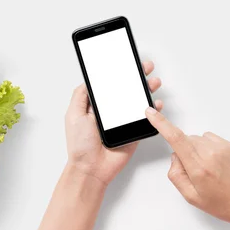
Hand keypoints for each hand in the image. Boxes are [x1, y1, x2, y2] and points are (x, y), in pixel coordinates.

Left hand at [65, 61, 162, 184]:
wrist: (91, 168)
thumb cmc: (80, 144)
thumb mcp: (74, 115)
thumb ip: (80, 97)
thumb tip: (87, 80)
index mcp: (96, 106)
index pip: (108, 85)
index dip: (117, 74)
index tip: (125, 61)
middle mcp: (110, 112)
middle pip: (126, 90)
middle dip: (136, 77)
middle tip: (144, 66)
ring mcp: (123, 121)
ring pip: (138, 101)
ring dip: (147, 90)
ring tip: (153, 81)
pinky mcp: (133, 132)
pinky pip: (146, 118)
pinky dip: (153, 110)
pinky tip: (155, 102)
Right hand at [145, 108, 229, 229]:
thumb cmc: (226, 203)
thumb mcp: (192, 197)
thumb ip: (176, 175)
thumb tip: (174, 158)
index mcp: (199, 168)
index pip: (175, 138)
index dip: (160, 123)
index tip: (151, 113)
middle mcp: (211, 154)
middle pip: (185, 140)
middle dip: (183, 151)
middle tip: (194, 171)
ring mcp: (223, 148)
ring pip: (196, 139)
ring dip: (196, 150)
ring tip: (208, 168)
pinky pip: (209, 139)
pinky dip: (207, 148)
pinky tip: (215, 163)